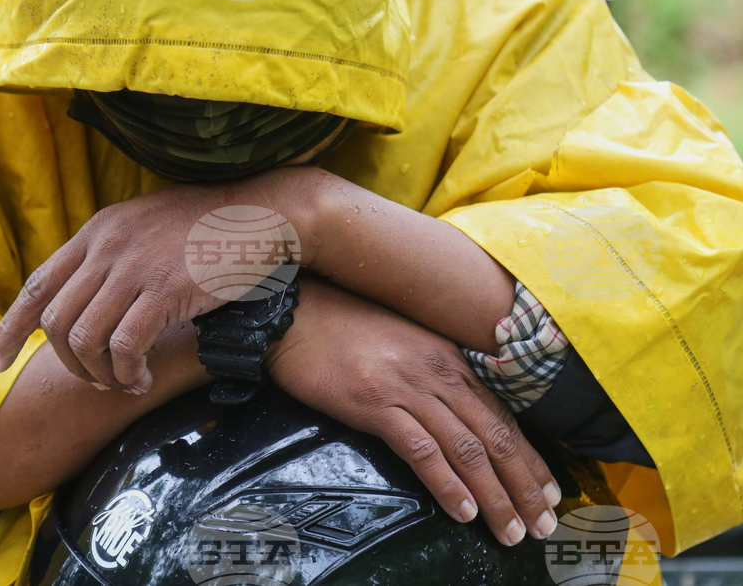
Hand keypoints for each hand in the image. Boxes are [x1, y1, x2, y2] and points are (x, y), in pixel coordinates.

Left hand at [0, 167, 316, 391]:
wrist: (263, 212)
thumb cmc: (211, 226)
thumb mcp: (148, 227)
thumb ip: (114, 256)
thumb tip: (89, 299)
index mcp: (99, 231)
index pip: (38, 284)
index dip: (10, 329)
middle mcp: (108, 247)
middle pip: (56, 320)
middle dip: (68, 363)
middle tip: (96, 380)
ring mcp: (135, 267)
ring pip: (85, 338)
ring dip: (97, 373)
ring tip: (122, 382)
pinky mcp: (166, 288)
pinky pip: (125, 346)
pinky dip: (127, 373)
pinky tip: (142, 378)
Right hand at [267, 276, 561, 545]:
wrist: (295, 312)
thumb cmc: (344, 328)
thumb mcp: (402, 342)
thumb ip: (433, 372)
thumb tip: (457, 412)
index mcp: (448, 357)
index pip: (502, 415)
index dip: (530, 458)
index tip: (548, 492)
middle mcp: (437, 372)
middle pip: (495, 436)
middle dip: (524, 485)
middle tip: (542, 524)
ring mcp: (407, 387)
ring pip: (467, 448)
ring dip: (494, 495)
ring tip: (510, 531)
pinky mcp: (374, 404)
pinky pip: (422, 450)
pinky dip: (446, 484)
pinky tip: (462, 511)